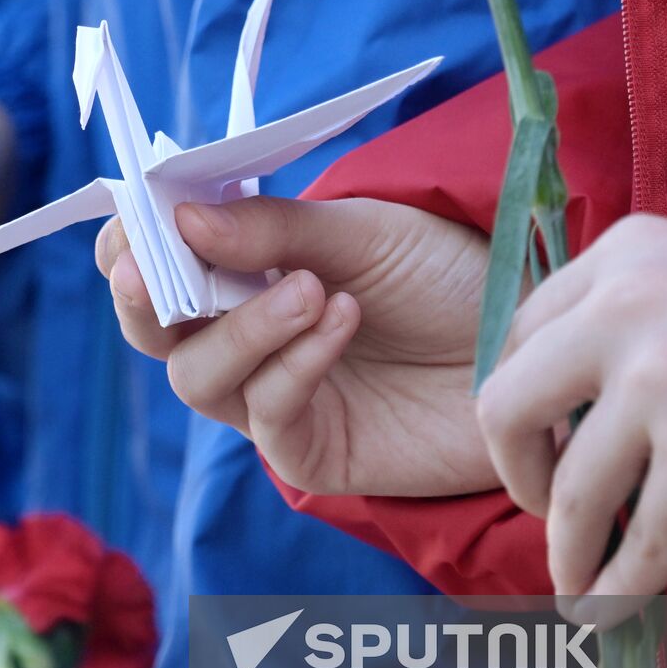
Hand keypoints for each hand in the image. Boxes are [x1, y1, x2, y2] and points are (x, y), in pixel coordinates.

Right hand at [94, 195, 497, 496]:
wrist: (535, 341)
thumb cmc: (452, 274)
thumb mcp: (365, 231)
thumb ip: (273, 229)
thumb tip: (181, 219)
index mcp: (244, 271)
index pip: (154, 261)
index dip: (130, 242)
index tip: (139, 216)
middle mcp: (246, 336)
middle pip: (152, 329)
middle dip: (142, 297)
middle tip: (155, 266)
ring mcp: (273, 396)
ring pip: (196, 377)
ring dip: (241, 330)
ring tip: (311, 290)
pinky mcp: (310, 451)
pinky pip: (267, 415)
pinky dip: (295, 364)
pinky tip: (342, 319)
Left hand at [477, 215, 666, 619]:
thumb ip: (622, 309)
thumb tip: (553, 399)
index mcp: (623, 253)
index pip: (518, 333)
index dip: (521, 395)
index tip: (536, 435)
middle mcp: (626, 309)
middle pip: (506, 409)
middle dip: (515, 470)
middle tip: (539, 502)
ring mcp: (666, 383)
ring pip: (571, 492)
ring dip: (565, 549)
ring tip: (571, 580)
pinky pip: (645, 541)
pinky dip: (618, 586)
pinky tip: (604, 609)